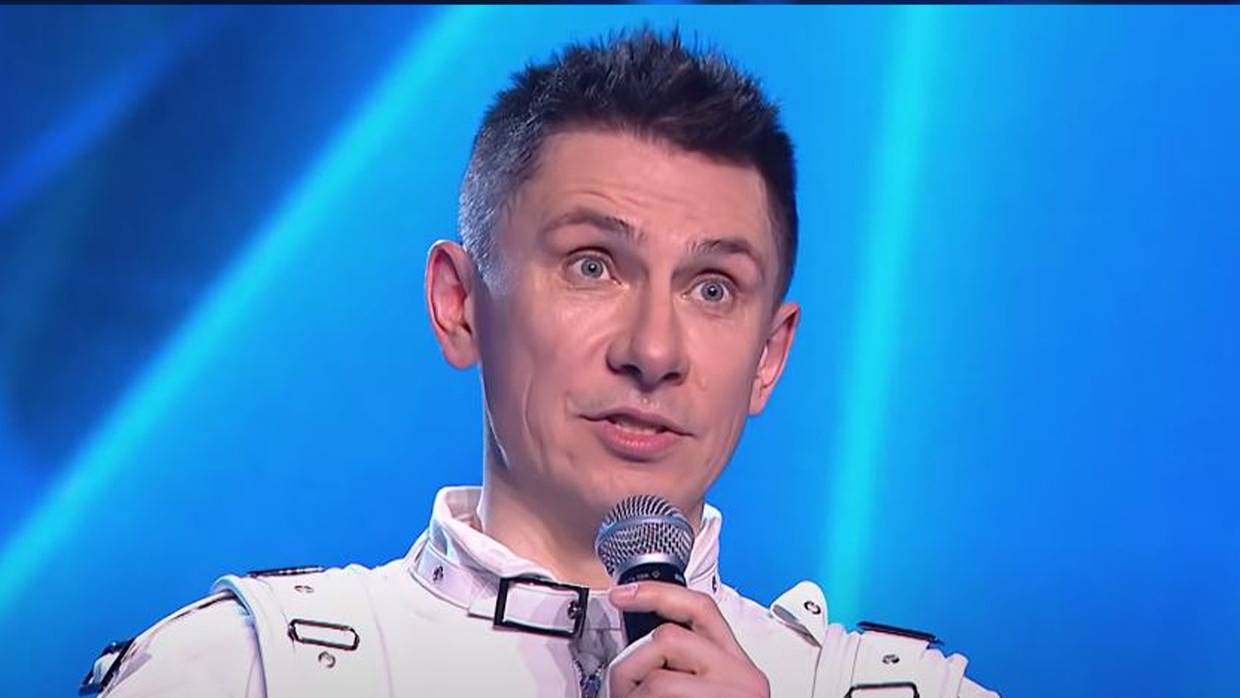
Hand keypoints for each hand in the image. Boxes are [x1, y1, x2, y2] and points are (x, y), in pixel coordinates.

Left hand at [606, 582, 770, 697]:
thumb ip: (683, 665)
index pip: (700, 607)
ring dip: (631, 693)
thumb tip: (639, 645)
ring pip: (655, 676)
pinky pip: (654, 692)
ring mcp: (730, 695)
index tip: (622, 594)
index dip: (656, 593)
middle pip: (667, 637)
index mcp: (738, 666)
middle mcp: (743, 677)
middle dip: (633, 665)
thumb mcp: (703, 688)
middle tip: (628, 692)